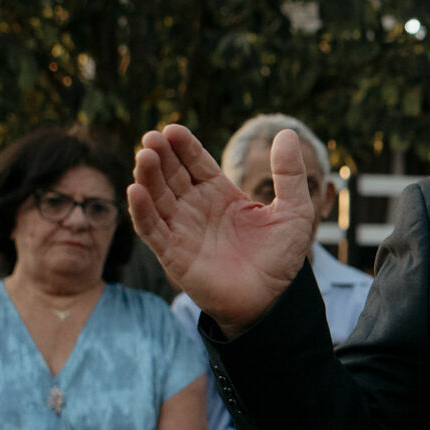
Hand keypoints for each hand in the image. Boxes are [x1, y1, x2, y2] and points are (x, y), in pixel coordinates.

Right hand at [128, 125, 314, 335]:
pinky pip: (152, 229)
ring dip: (148, 176)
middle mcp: (196, 208)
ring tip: (144, 156)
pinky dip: (142, 210)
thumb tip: (287, 133)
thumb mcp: (294, 211)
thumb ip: (288, 174)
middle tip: (152, 137)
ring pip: (157, 197)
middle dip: (160, 156)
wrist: (273, 300)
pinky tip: (135, 190)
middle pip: (171, 174)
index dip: (183, 146)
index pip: (195, 162)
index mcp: (221, 194)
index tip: (173, 129)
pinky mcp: (173, 253)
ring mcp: (182, 229)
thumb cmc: (281, 257)